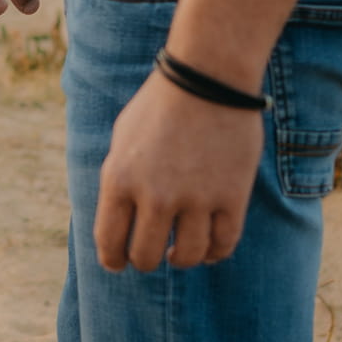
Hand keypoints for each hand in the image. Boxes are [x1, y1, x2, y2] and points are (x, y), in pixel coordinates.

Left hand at [94, 71, 264, 270]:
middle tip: (153, 254)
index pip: (109, 242)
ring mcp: (195, 198)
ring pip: (188, 257)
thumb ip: (118, 181)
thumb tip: (119, 223)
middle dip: (145, 261)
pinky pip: (223, 244)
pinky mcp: (232, 196)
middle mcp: (155, 195)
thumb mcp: (121, 141)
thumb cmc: (160, 106)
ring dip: (182, 259)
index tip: (119, 263)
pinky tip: (209, 249)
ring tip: (181, 253)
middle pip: (146, 257)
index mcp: (119, 180)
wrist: (207, 78)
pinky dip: (215, 253)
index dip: (113, 260)